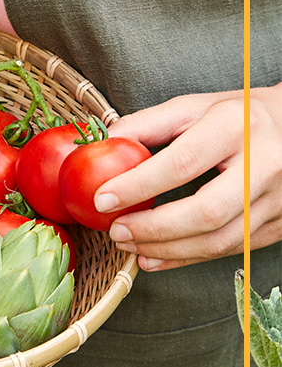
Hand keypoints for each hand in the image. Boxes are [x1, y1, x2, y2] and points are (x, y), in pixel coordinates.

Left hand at [93, 84, 281, 270]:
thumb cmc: (237, 116)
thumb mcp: (194, 108)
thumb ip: (147, 125)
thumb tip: (102, 143)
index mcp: (236, 127)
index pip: (181, 163)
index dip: (138, 186)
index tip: (102, 199)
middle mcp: (264, 165)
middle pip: (204, 212)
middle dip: (152, 229)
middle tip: (115, 231)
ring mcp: (277, 199)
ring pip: (218, 240)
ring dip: (165, 249)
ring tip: (127, 245)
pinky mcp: (279, 224)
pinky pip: (228, 251)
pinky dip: (185, 258)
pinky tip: (152, 257)